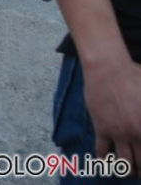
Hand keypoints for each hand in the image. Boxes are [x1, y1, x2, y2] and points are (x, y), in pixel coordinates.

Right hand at [84, 60, 140, 175]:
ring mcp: (119, 132)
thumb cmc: (134, 76)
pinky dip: (103, 159)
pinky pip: (102, 150)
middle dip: (140, 170)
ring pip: (124, 163)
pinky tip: (104, 160)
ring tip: (125, 171)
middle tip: (139, 170)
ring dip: (125, 170)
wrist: (108, 69)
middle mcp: (138, 133)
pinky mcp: (102, 128)